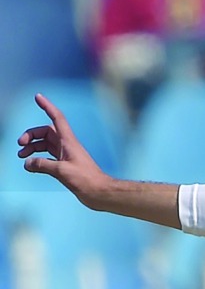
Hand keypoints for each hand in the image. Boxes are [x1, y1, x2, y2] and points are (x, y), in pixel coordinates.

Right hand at [16, 93, 111, 207]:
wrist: (99, 192)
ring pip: (45, 144)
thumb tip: (27, 163)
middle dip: (31, 135)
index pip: (57, 118)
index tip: (38, 96)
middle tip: (20, 144)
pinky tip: (30, 164)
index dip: (47, 106)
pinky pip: (47, 155)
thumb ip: (42, 165)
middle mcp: (67, 145)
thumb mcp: (61, 171)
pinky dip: (37, 157)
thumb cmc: (86, 180)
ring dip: (32, 147)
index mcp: (69, 141)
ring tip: (21, 156)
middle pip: (46, 132)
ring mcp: (66, 154)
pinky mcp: (65, 164)